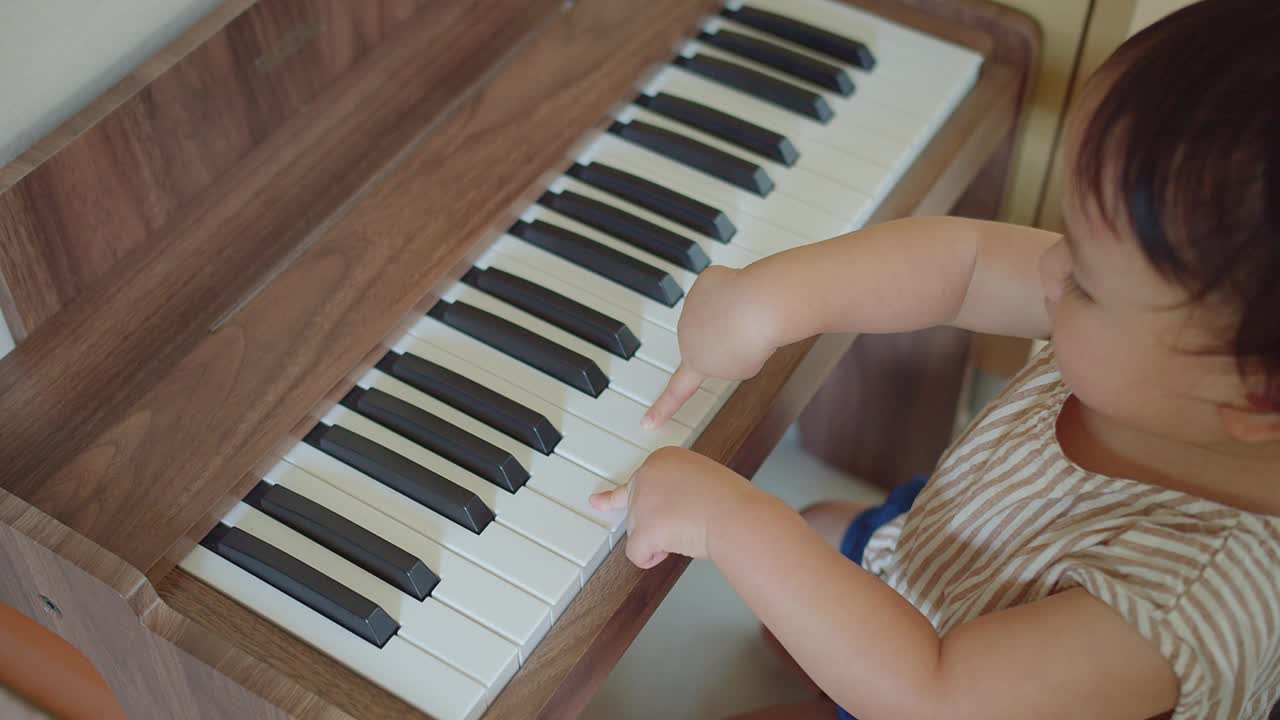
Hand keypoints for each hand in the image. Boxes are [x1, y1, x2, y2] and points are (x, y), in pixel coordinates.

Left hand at [589, 446, 754, 568]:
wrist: (736, 516)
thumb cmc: (730, 501)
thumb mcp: (701, 478)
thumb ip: (678, 486)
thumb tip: (668, 510)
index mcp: (662, 459)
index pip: (640, 483)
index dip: (651, 502)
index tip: (626, 502)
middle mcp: (646, 475)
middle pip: (634, 508)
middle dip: (651, 521)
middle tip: (673, 525)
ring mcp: (642, 502)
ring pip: (637, 531)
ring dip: (658, 539)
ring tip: (687, 533)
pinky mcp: (642, 528)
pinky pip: (636, 553)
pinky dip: (650, 558)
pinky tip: (667, 552)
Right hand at [643, 265, 778, 427]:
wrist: (757, 308)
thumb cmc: (753, 340)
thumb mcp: (743, 367)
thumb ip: (728, 356)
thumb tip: (724, 328)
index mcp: (696, 363)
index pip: (678, 391)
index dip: (662, 409)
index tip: (646, 423)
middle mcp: (687, 335)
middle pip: (709, 339)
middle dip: (728, 338)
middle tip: (747, 338)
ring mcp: (694, 305)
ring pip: (719, 311)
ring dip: (734, 313)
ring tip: (748, 316)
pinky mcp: (706, 281)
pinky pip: (724, 287)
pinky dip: (736, 289)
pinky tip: (744, 293)